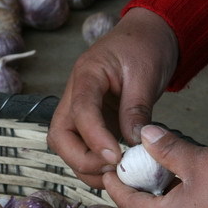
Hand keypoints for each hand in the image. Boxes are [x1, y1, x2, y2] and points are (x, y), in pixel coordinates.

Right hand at [47, 8, 178, 188]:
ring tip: (117, 173)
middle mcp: (74, 95)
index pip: (80, 112)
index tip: (118, 156)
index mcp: (86, 74)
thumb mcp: (146, 73)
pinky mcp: (90, 122)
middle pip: (59, 136)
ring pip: (66, 146)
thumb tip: (133, 144)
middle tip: (114, 167)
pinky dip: (95, 164)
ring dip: (86, 166)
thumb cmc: (145, 47)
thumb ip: (137, 109)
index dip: (96, 138)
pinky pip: (82, 148)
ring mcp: (78, 110)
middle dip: (81, 159)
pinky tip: (116, 169)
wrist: (147, 35)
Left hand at [102, 125, 207, 207]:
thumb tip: (145, 134)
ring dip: (155, 207)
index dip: (116, 187)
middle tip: (127, 176)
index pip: (129, 205)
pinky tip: (180, 193)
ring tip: (152, 184)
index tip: (107, 171)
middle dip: (133, 197)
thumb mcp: (197, 158)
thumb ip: (166, 148)